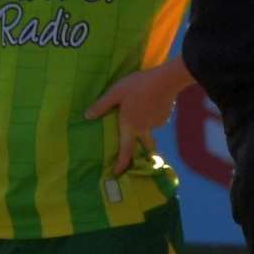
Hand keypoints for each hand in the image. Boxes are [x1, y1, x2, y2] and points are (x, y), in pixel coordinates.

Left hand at [85, 61, 190, 175]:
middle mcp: (144, 129)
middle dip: (144, 152)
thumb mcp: (115, 93)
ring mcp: (157, 124)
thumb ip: (102, 105)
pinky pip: (157, 120)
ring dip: (146, 127)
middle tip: (141, 155)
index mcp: (130, 126)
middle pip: (145, 146)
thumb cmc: (137, 86)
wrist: (165, 80)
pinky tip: (150, 103)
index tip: (118, 173)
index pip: (126, 151)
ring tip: (142, 112)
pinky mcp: (166, 116)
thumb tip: (87, 116)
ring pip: (150, 130)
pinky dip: (153, 116)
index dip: (122, 164)